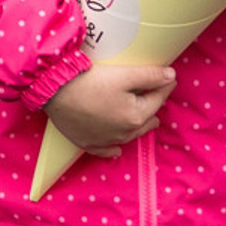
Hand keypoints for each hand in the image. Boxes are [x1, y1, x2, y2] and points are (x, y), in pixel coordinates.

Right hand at [46, 61, 175, 149]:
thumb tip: (171, 76)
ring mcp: (106, 141)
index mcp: (136, 116)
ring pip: (130, 135)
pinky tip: (117, 148)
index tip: (169, 77)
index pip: (158, 98)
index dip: (165, 85)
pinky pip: (106, 150)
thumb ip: (150, 75)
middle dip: (152, 106)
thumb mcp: (123, 74)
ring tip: (141, 116)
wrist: (54, 90)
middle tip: (152, 94)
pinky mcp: (88, 143)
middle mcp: (124, 133)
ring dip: (137, 126)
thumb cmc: (89, 81)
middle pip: (147, 119)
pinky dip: (113, 147)